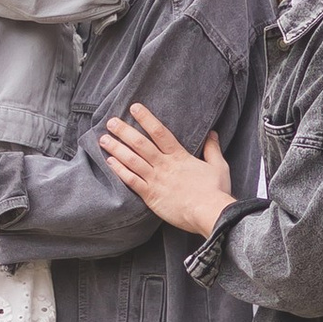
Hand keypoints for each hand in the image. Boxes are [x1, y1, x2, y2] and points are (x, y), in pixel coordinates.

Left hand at [97, 106, 233, 235]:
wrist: (210, 213)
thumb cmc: (215, 191)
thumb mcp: (218, 166)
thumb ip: (212, 149)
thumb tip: (212, 133)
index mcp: (179, 156)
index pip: (159, 132)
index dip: (146, 118)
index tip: (134, 107)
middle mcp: (164, 165)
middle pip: (140, 144)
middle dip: (124, 131)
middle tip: (111, 121)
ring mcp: (156, 180)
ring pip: (132, 160)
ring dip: (116, 148)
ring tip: (103, 139)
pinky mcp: (151, 196)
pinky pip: (132, 181)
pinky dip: (120, 171)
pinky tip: (109, 162)